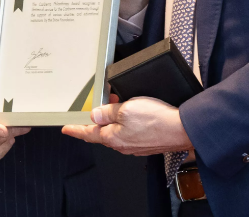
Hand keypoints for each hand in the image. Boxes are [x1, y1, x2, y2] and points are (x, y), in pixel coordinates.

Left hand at [61, 96, 190, 155]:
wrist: (181, 129)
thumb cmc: (155, 120)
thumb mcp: (126, 109)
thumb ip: (107, 112)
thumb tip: (95, 115)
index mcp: (113, 137)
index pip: (88, 133)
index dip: (76, 130)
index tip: (66, 129)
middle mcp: (122, 145)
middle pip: (102, 133)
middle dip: (96, 120)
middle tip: (94, 108)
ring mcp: (134, 146)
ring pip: (116, 132)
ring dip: (112, 119)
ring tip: (116, 103)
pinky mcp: (146, 143)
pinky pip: (129, 133)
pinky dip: (125, 123)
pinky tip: (130, 114)